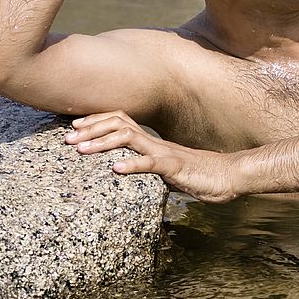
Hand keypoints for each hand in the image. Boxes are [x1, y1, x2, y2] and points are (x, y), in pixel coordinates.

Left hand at [65, 110, 238, 202]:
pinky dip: (132, 164)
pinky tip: (115, 169)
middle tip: (67, 138)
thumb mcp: (168, 173)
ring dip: (102, 142)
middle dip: (90, 128)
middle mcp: (156, 143)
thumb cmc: (202, 176)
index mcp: (153, 143)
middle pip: (119, 122)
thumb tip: (133, 176)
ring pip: (129, 137)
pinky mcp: (176, 167)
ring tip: (81, 150)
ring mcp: (166, 153)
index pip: (121, 121)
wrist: (230, 177)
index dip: (96, 121)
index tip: (75, 128)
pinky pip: (152, 163)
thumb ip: (150, 171)